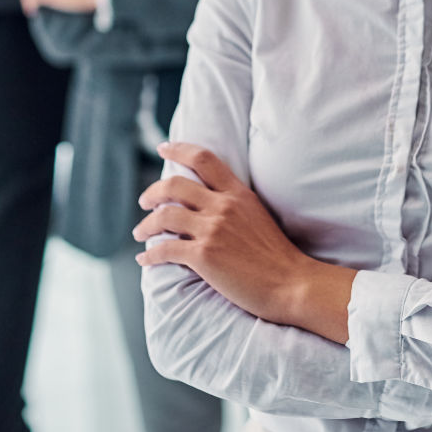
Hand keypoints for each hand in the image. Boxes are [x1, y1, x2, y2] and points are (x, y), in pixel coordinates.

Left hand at [136, 143, 354, 343]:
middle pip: (174, 185)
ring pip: (164, 216)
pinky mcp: (204, 256)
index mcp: (238, 193)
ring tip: (139, 233)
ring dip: (145, 224)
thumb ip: (234, 204)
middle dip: (152, 192)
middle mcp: (223, 206)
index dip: (179, 149)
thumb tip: (206, 203)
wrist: (291, 283)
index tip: (163, 147)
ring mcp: (213, 230)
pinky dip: (149, 254)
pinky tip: (144, 259)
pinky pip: (165, 249)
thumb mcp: (258, 215)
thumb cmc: (277, 256)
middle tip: (144, 201)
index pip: (203, 158)